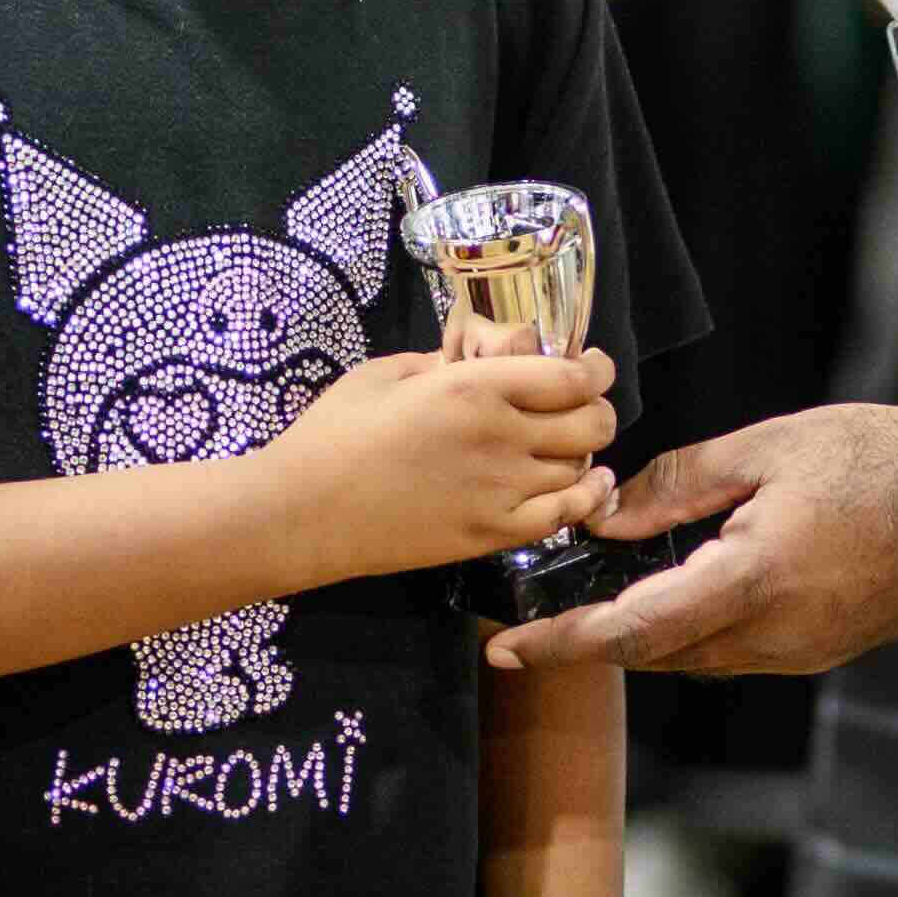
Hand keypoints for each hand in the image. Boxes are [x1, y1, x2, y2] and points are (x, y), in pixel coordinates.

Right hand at [273, 348, 616, 583]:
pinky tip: (586, 485)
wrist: (303, 512)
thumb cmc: (333, 433)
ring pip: (581, 467)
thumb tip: (483, 362)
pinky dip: (584, 498)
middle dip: (594, 408)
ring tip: (564, 444)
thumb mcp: (388, 373)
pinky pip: (563, 515)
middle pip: (590, 422)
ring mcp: (501, 492)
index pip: (570, 376)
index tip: (592, 364)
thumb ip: (447, 362)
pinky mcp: (492, 534)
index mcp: (473, 387)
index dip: (595, 368)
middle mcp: (501, 438)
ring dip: (582, 452)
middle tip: (578, 405)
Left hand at [484, 391, 897, 679]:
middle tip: (543, 606)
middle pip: (657, 655)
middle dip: (596, 637)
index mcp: (757, 579)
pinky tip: (683, 586)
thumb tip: (606, 516)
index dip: (564, 645)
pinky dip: (694, 630)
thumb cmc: (886, 458)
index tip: (507, 649)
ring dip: (647, 635)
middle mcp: (778, 636)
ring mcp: (805, 654)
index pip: (636, 630)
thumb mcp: (771, 447)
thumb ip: (680, 483)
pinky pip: (737, 653)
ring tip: (605, 591)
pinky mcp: (824, 653)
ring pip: (697, 659)